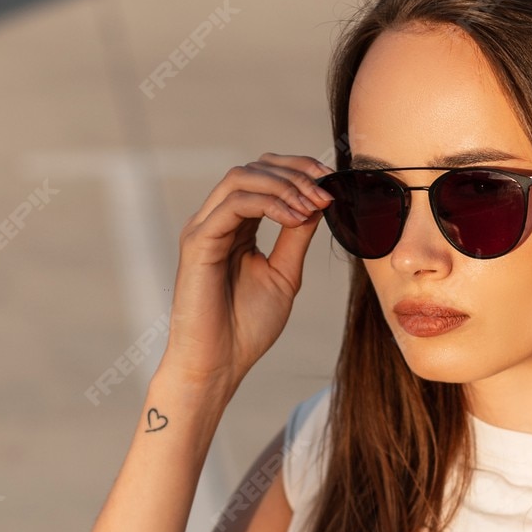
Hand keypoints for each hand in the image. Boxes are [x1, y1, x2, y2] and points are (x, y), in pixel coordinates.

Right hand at [161, 153, 332, 400]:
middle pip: (253, 167)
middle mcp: (216, 220)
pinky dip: (270, 204)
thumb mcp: (284, 274)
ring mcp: (204, 228)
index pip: (264, 177)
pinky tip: (296, 217)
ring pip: (242, 177)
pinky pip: (235, 204)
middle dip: (295, 171)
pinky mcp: (198, 241)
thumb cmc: (246, 327)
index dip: (299, 171)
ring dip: (285, 184)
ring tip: (314, 203)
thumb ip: (296, 236)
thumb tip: (318, 202)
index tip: (332, 183)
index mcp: (236, 226)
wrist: (219, 364)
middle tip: (327, 188)